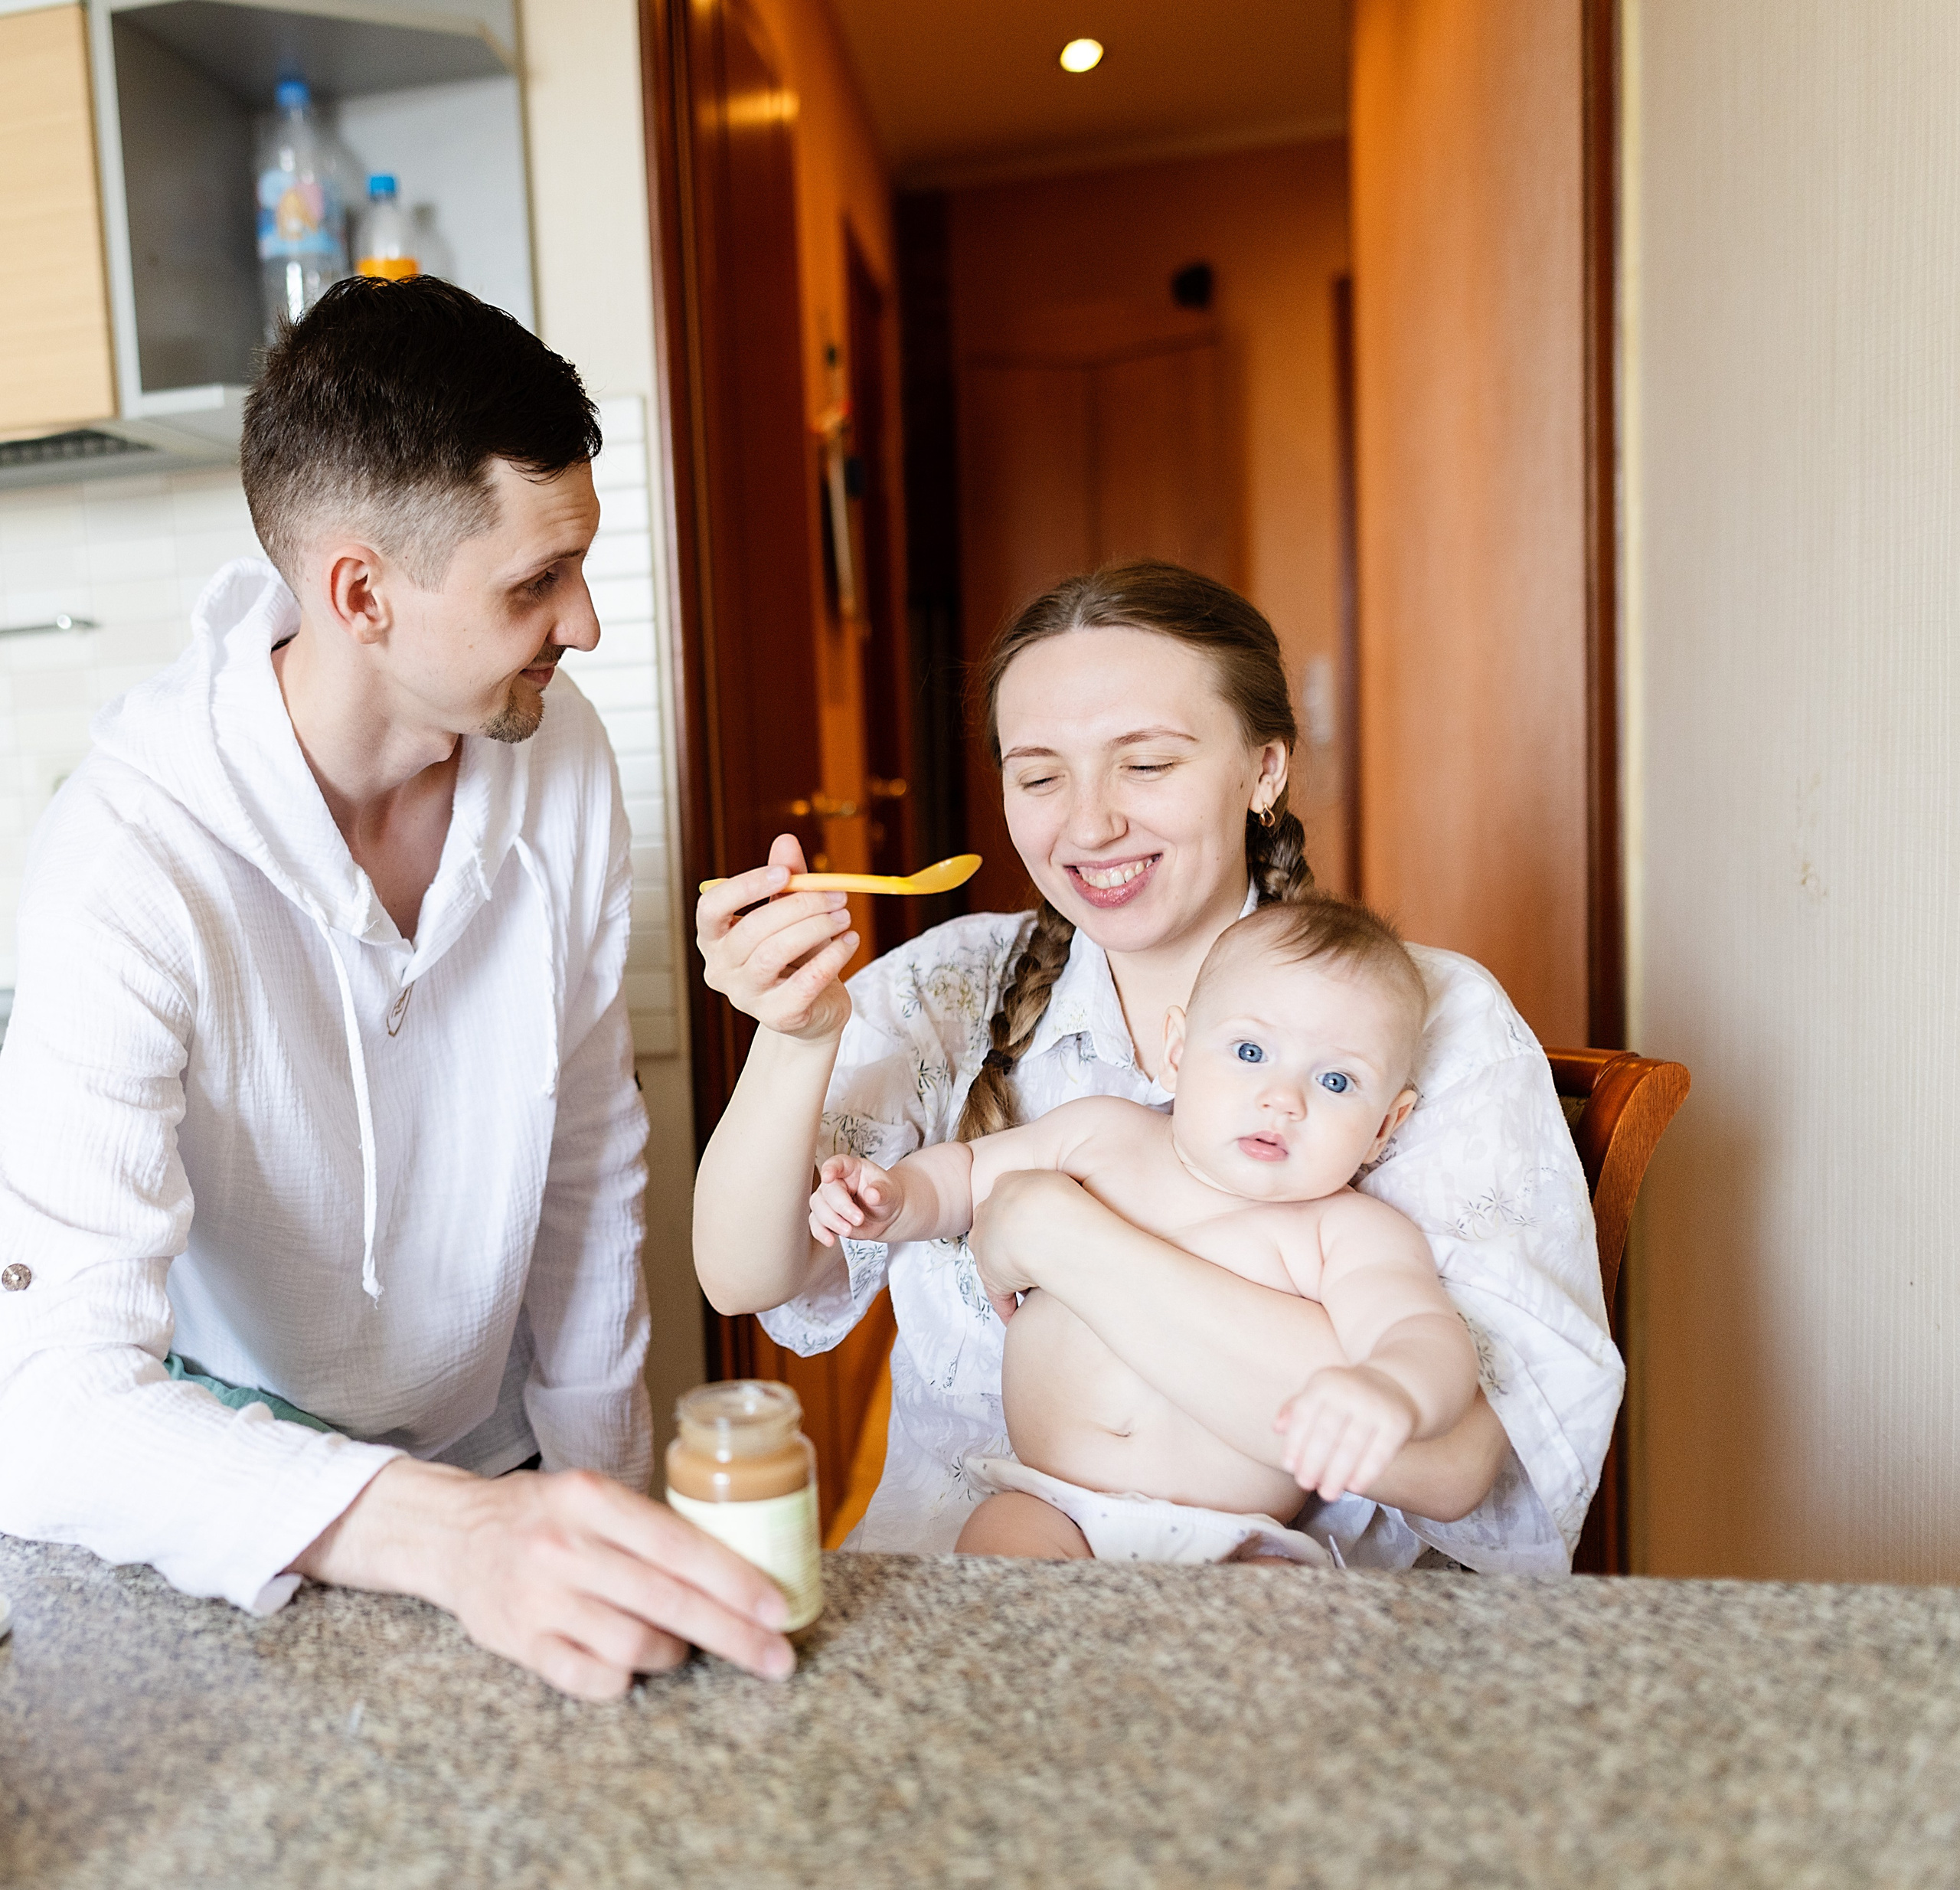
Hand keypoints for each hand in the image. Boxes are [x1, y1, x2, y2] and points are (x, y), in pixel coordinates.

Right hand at [292, 1459, 795, 1700]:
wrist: (449, 1534)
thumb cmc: (542, 1514)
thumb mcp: (593, 1495)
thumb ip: (650, 1527)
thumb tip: (738, 1568)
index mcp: (591, 1498)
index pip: (677, 1544)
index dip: (734, 1579)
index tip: (776, 1607)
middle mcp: (564, 1547)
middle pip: (667, 1601)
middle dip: (732, 1633)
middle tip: (776, 1657)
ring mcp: (538, 1598)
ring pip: (634, 1644)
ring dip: (675, 1653)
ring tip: (684, 1647)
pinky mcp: (519, 1643)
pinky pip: (590, 1679)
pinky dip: (624, 1679)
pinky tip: (634, 1666)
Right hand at [696, 833, 855, 1042]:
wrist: (814, 1009)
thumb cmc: (797, 956)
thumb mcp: (790, 914)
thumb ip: (787, 880)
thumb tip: (786, 840)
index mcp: (714, 939)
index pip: (711, 908)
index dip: (746, 887)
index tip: (785, 874)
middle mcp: (720, 969)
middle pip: (751, 930)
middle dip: (798, 906)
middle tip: (837, 896)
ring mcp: (745, 997)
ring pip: (773, 954)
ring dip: (815, 928)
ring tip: (845, 917)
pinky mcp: (778, 1017)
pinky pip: (805, 983)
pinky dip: (832, 957)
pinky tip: (850, 942)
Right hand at [809, 1154, 899, 1245]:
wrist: (886, 1215)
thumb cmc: (885, 1196)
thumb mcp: (889, 1191)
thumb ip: (881, 1191)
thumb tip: (872, 1194)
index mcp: (851, 1168)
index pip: (837, 1163)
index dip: (830, 1168)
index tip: (828, 1177)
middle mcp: (836, 1182)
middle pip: (827, 1191)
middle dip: (841, 1207)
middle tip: (858, 1219)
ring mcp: (829, 1201)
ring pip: (818, 1208)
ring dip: (831, 1221)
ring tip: (849, 1231)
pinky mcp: (826, 1218)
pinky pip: (816, 1224)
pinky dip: (821, 1233)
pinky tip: (830, 1240)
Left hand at [968, 1167, 1089, 1324]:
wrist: (1041, 1224)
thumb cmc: (1060, 1200)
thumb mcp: (1061, 1180)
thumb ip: (1058, 1187)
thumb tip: (1071, 1194)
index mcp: (1006, 1186)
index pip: (1010, 1201)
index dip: (1024, 1215)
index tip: (1038, 1226)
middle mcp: (989, 1215)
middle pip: (995, 1229)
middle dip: (1007, 1241)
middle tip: (1033, 1254)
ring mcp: (987, 1247)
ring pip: (995, 1261)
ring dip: (1009, 1273)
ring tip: (1027, 1287)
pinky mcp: (993, 1278)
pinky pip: (998, 1295)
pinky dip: (1007, 1306)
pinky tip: (1015, 1317)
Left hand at [1275, 1365, 1419, 1502]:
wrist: (1393, 1387)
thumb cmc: (1345, 1398)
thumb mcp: (1319, 1394)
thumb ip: (1295, 1409)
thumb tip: (1277, 1428)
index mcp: (1325, 1381)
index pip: (1304, 1415)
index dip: (1295, 1443)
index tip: (1289, 1467)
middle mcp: (1350, 1389)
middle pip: (1326, 1434)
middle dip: (1313, 1463)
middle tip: (1306, 1485)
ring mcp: (1375, 1405)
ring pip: (1351, 1447)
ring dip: (1336, 1475)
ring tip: (1327, 1494)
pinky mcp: (1397, 1422)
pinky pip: (1379, 1454)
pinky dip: (1365, 1474)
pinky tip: (1354, 1487)